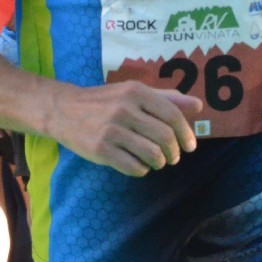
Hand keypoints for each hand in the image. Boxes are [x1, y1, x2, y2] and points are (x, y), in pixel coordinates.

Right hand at [47, 81, 202, 176]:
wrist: (63, 109)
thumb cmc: (104, 101)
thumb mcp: (133, 92)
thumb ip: (166, 97)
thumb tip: (198, 105)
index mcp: (136, 92)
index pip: (172, 115)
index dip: (186, 133)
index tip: (190, 146)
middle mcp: (125, 109)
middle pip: (164, 137)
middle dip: (175, 152)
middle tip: (173, 157)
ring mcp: (111, 130)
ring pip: (152, 154)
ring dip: (160, 162)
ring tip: (158, 162)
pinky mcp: (100, 150)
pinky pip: (133, 167)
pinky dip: (142, 170)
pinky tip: (139, 165)